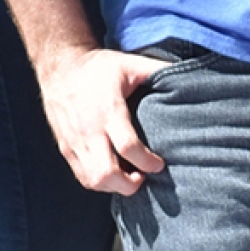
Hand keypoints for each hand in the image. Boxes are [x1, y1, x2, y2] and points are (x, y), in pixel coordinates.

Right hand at [38, 46, 168, 194]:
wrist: (61, 68)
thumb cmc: (99, 67)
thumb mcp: (130, 63)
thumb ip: (157, 70)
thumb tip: (188, 73)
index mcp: (109, 110)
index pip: (127, 146)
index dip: (146, 162)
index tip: (160, 165)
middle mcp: (89, 131)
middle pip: (106, 173)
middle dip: (129, 184)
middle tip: (145, 177)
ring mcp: (74, 143)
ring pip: (92, 181)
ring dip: (114, 187)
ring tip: (131, 178)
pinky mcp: (65, 149)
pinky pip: (81, 177)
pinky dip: (99, 183)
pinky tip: (113, 176)